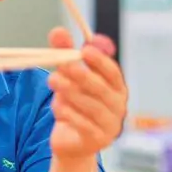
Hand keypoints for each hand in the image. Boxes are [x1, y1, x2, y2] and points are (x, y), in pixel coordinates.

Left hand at [46, 27, 127, 159]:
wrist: (72, 141)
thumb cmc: (74, 103)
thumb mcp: (68, 77)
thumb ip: (65, 54)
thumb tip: (57, 31)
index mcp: (116, 87)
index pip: (112, 72)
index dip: (100, 61)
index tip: (84, 50)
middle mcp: (118, 106)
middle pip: (102, 89)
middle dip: (82, 75)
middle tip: (62, 65)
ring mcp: (111, 125)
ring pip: (92, 106)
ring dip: (71, 92)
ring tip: (53, 81)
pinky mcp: (98, 140)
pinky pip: (84, 124)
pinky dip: (69, 113)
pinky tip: (57, 106)